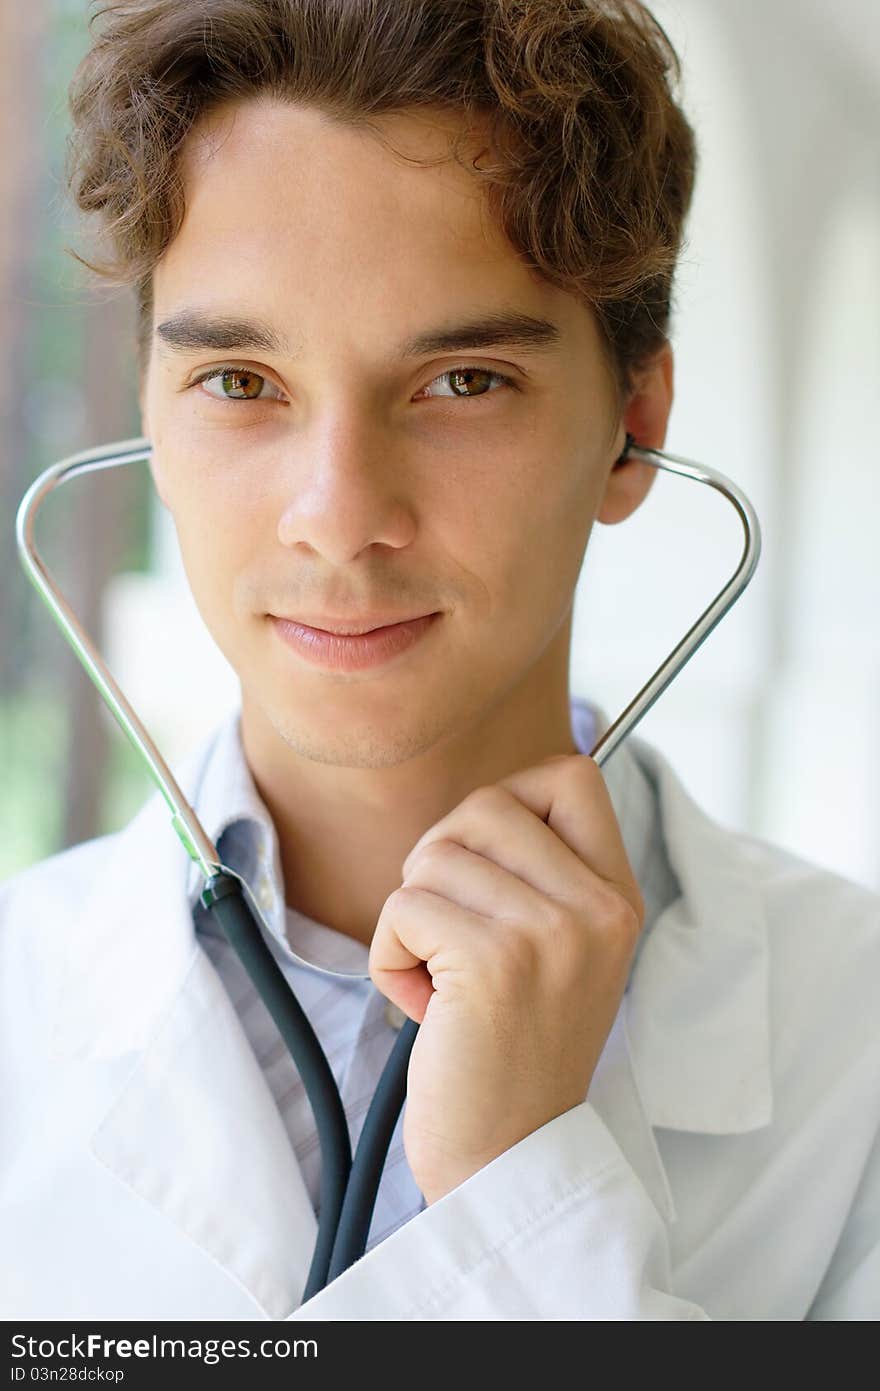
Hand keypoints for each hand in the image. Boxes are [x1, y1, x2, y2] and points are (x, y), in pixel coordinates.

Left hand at [369, 752, 644, 1203]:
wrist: (507, 1155)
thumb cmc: (512, 1048)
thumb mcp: (561, 950)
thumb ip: (540, 874)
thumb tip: (483, 804)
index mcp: (617, 897)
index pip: (571, 775)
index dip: (510, 798)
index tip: (487, 862)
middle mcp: (597, 908)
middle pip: (483, 806)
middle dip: (440, 864)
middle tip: (450, 933)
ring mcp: (551, 933)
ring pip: (433, 856)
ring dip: (412, 918)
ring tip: (442, 980)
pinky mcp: (494, 962)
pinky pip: (403, 906)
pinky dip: (390, 956)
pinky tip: (424, 1005)